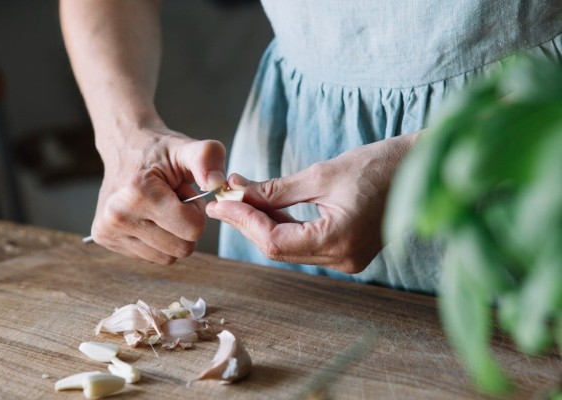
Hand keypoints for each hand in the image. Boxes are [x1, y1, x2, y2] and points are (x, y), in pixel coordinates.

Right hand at [91, 119, 226, 263]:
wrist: (124, 146)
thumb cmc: (159, 151)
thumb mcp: (187, 148)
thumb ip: (207, 160)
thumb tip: (218, 183)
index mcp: (138, 193)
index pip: (193, 229)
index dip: (197, 211)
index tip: (185, 193)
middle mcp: (116, 216)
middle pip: (182, 248)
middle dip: (186, 226)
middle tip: (174, 200)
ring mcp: (108, 231)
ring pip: (168, 257)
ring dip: (173, 235)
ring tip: (161, 207)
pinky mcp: (105, 239)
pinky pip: (151, 257)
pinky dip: (158, 240)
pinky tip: (149, 216)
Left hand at [206, 134, 417, 272]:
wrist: (419, 169)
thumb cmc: (378, 165)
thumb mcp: (322, 174)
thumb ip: (277, 190)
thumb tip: (239, 192)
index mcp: (338, 241)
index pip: (274, 241)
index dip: (243, 221)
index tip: (221, 201)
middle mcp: (342, 259)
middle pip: (278, 248)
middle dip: (248, 222)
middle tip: (224, 199)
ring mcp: (346, 259)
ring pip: (289, 248)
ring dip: (263, 224)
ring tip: (239, 199)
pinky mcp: (347, 251)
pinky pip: (305, 244)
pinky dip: (283, 226)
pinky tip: (267, 208)